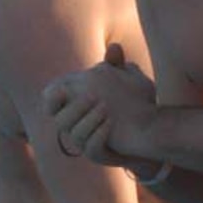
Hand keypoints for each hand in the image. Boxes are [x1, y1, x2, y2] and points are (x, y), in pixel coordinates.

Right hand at [43, 44, 156, 164]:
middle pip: (59, 120)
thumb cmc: (133, 102)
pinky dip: (99, 135)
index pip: (51, 102)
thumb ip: (117, 65)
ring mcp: (88, 143)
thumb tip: (114, 47)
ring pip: (75, 136)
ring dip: (88, 121)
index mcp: (75, 107)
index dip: (52, 96)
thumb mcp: (126, 80)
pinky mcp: (102, 156)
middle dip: (73, 107)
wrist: (151, 130)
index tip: (65, 87)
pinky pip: (92, 150)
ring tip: (106, 110)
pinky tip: (110, 124)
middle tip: (93, 96)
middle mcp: (77, 126)